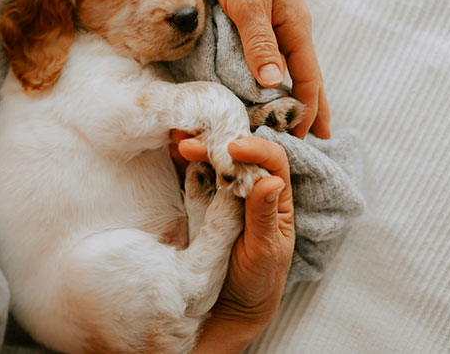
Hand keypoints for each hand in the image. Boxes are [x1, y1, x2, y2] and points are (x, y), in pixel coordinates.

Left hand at [60, 0, 330, 139]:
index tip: (303, 141)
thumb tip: (274, 85)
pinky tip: (273, 88)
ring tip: (298, 122)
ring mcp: (278, 23)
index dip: (308, 110)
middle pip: (308, 77)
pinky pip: (275, 56)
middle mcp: (291, 28)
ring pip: (292, 68)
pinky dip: (277, 78)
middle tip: (316, 142)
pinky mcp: (261, 18)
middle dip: (313, 109)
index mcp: (295, 26)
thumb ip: (259, 42)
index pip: (309, 78)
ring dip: (296, 96)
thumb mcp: (247, 0)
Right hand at [173, 134, 294, 352]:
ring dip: (198, 147)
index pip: (273, 160)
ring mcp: (226, 195)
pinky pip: (196, 176)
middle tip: (189, 143)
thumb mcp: (265, 251)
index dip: (256, 148)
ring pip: (216, 160)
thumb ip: (263, 217)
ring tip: (177, 139)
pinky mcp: (203, 203)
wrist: (230, 310)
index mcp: (276, 197)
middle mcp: (253, 189)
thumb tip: (271, 180)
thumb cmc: (258, 281)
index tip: (234, 148)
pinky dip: (184, 162)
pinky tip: (172, 151)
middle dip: (217, 143)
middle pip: (240, 153)